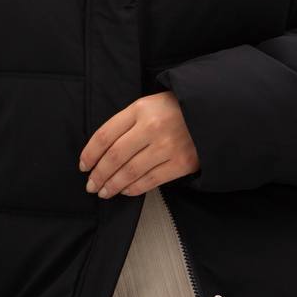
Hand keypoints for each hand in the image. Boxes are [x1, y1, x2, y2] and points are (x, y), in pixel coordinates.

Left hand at [78, 90, 199, 197]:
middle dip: (99, 174)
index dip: (90, 154)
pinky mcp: (182, 163)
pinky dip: (133, 189)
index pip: (105, 135)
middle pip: (115, 157)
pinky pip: (150, 181)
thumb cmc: (176, 109)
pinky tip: (125, 190)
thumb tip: (101, 152)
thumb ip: (126, 123)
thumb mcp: (148, 105)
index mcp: (140, 109)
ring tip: (104, 191)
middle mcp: (152, 127)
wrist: (213, 112)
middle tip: (90, 185)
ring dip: (112, 185)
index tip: (83, 165)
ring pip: (130, 172)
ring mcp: (168, 146)